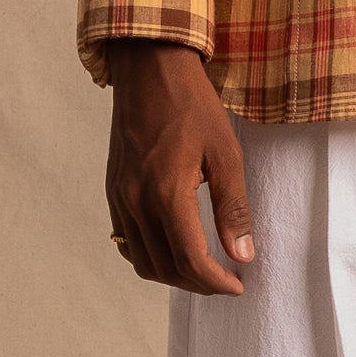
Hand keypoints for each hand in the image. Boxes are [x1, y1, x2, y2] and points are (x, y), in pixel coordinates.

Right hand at [104, 41, 254, 296]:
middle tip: (226, 280)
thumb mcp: (226, 153)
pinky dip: (150, 256)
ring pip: (142, 260)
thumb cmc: (192, 105)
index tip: (238, 286)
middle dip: (198, 284)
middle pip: (165, 267)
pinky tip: (173, 249)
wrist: (149, 70)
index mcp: (166, 193)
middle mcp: (136, 201)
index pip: (190, 259)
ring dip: (174, 274)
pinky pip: (126, 241)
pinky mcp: (113, 190)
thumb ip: (233, 208)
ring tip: (203, 270)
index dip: (216, 282)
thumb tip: (242, 254)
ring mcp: (120, 197)